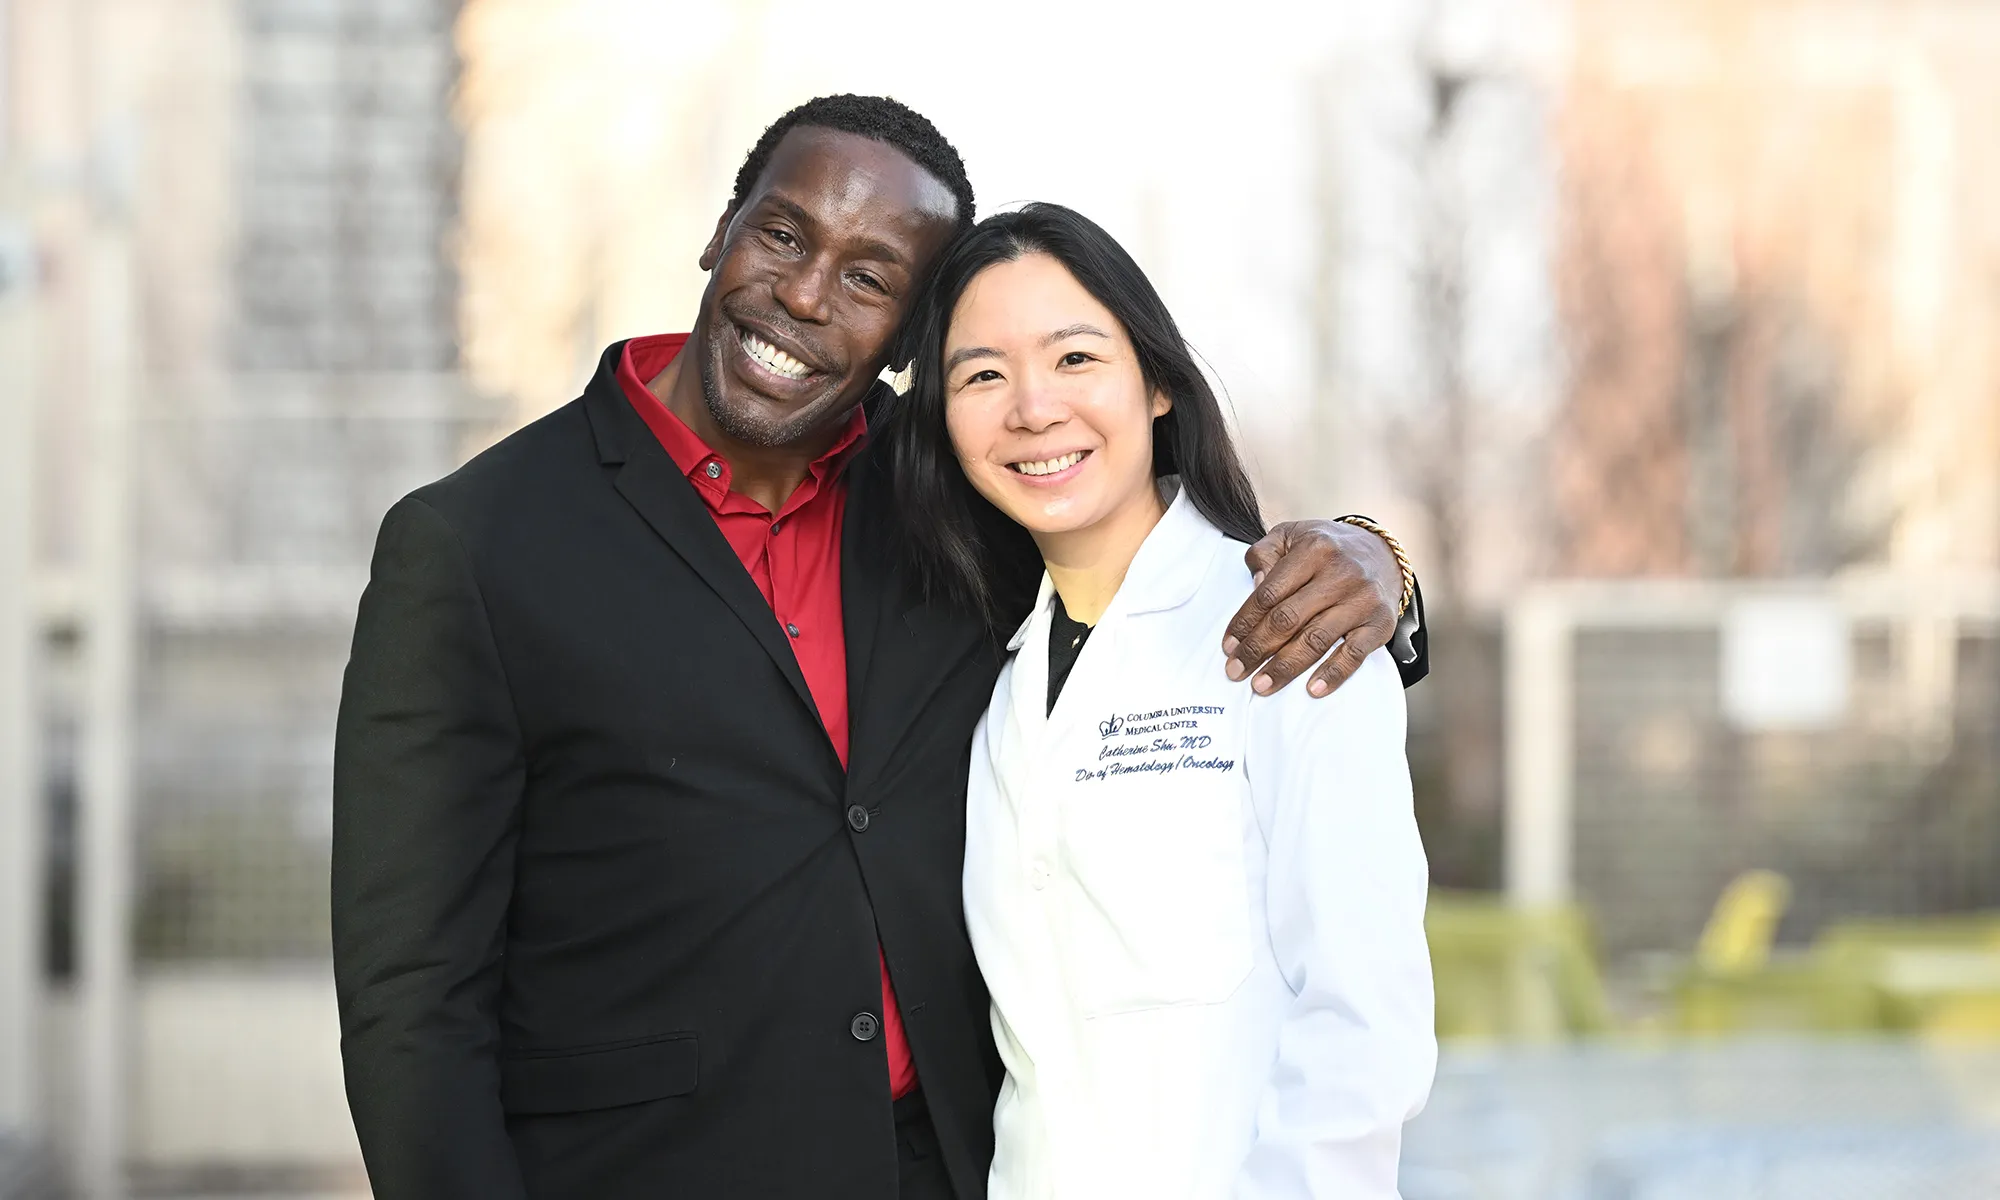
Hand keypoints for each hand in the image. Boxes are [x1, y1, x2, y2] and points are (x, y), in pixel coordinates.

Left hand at [1222, 519, 1401, 697]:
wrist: (1385, 555)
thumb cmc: (1328, 550)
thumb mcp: (1292, 535)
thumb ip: (1265, 554)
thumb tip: (1255, 585)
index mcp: (1313, 549)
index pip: (1269, 593)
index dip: (1244, 622)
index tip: (1228, 646)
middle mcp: (1340, 573)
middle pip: (1288, 619)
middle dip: (1257, 649)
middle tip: (1235, 670)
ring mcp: (1362, 599)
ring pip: (1316, 640)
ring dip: (1285, 667)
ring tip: (1261, 685)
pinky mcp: (1380, 623)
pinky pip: (1354, 654)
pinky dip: (1333, 674)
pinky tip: (1312, 690)